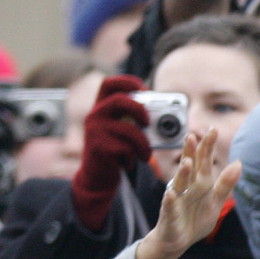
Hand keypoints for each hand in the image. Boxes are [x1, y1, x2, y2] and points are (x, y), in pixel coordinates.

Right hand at [71, 75, 151, 230]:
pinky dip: (132, 157)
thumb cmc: (114, 151)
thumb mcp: (120, 131)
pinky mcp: (98, 147)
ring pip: (126, 129)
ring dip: (142, 143)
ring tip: (147, 154)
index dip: (128, 81)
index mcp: (100, 107)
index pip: (109, 84)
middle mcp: (94, 115)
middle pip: (118, 101)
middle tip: (148, 122)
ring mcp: (94, 131)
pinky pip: (124, 148)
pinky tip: (127, 163)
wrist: (96, 177)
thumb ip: (134, 120)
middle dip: (139, 109)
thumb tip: (165, 115)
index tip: (145, 89)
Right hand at [134, 129, 241, 258]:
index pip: (203, 162)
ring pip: (179, 184)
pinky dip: (170, 201)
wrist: (177, 241)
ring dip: (182, 173)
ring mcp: (177, 200)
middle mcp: (187, 187)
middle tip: (192, 136)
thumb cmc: (195, 218)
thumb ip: (226, 183)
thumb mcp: (215, 201)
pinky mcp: (169, 215)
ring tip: (187, 163)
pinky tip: (170, 195)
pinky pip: (169, 207)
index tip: (213, 129)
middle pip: (190, 167)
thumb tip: (239, 162)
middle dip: (190, 153)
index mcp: (199, 183)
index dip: (207, 147)